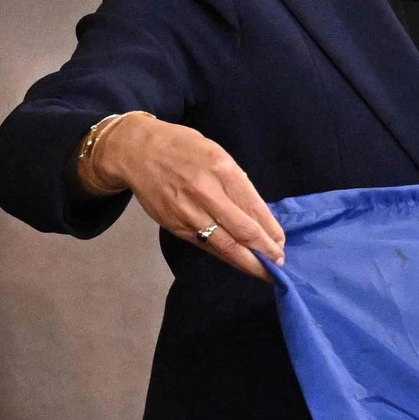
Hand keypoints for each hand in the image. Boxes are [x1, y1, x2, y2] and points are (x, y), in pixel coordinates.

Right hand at [81, 112, 283, 278]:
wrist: (135, 151)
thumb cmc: (184, 149)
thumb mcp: (218, 155)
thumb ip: (239, 184)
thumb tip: (260, 215)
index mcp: (221, 170)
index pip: (254, 209)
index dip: (271, 231)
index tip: (282, 244)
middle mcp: (204, 193)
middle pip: (241, 232)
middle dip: (264, 252)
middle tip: (279, 264)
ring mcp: (187, 212)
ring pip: (223, 245)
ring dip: (247, 261)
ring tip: (265, 271)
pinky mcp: (174, 225)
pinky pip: (205, 244)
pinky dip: (225, 255)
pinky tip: (239, 260)